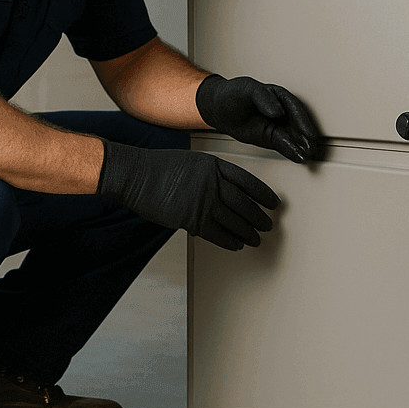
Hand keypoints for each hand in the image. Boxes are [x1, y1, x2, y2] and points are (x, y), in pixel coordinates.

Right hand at [96, 141, 278, 250]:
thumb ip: (208, 178)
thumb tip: (219, 198)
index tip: (273, 202)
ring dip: (248, 232)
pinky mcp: (192, 219)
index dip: (262, 193)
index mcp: (214, 165)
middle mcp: (213, 183)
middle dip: (258, 216)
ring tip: (256, 238)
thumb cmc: (156, 168)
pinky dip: (230, 241)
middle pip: (244, 203)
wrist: (135, 175)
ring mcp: (203, 201)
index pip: (247, 181)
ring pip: (234, 221)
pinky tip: (237, 244)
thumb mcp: (189, 163)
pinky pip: (218, 234)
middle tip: (267, 224)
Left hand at [195, 75, 319, 161]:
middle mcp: (281, 111)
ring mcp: (277, 125)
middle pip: (298, 125)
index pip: (295, 109)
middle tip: (311, 149)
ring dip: (301, 147)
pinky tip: (298, 157)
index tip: (308, 133)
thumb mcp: (247, 90)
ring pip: (293, 137)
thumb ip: (263, 98)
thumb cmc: (233, 93)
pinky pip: (284, 145)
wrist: (218, 108)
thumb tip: (278, 112)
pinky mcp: (271, 137)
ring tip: (307, 156)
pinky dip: (291, 151)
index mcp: (279, 96)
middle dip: (305, 137)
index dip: (302, 121)